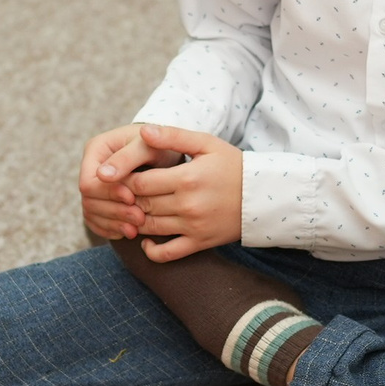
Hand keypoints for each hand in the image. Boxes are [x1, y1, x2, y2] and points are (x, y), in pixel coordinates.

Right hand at [79, 123, 159, 240]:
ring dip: (114, 223)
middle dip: (114, 211)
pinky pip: (97, 222)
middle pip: (89, 200)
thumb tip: (102, 175)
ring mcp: (95, 185)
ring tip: (136, 228)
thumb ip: (127, 158)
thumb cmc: (161, 144)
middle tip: (139, 218)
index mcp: (96, 149)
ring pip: (92, 213)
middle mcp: (91, 168)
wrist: (170, 152)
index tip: (132, 197)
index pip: (88, 182)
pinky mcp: (101, 200)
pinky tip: (129, 231)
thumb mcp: (147, 146)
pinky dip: (111, 229)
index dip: (108, 194)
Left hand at [124, 125, 243, 259]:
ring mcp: (193, 226)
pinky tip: (146, 240)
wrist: (262, 195)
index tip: (122, 176)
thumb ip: (173, 136)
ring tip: (132, 210)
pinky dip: (151, 251)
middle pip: (142, 204)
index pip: (140, 182)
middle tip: (122, 194)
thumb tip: (143, 131)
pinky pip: (167, 254)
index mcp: (187, 178)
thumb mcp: (206, 144)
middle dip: (128, 199)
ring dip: (135, 220)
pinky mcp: (199, 243)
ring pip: (149, 227)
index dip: (125, 180)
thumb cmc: (231, 165)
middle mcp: (188, 204)